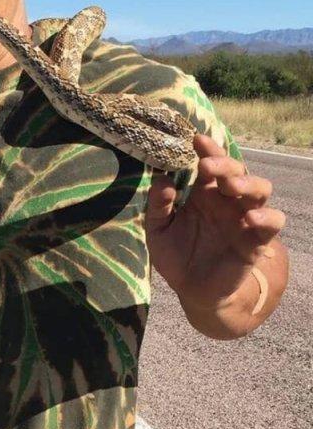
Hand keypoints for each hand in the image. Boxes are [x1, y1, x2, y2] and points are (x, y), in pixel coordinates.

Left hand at [144, 134, 285, 307]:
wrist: (190, 289)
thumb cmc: (175, 254)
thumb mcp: (157, 229)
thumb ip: (157, 205)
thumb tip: (161, 179)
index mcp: (204, 193)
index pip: (210, 164)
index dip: (207, 150)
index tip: (196, 139)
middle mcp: (227, 200)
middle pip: (236, 171)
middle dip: (224, 164)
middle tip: (206, 165)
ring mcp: (244, 218)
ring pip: (260, 190)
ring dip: (248, 183)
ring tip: (229, 186)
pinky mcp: (256, 241)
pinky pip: (272, 223)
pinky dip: (266, 218)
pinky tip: (249, 218)